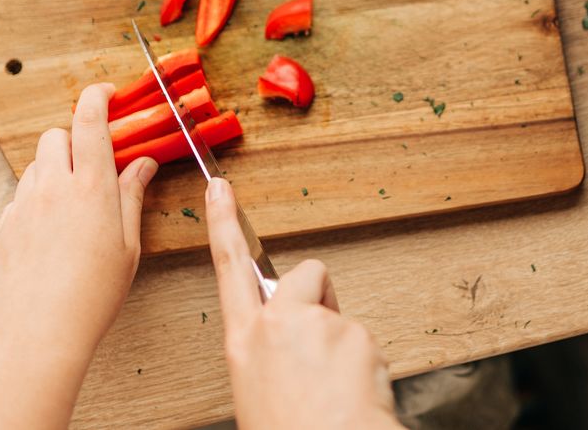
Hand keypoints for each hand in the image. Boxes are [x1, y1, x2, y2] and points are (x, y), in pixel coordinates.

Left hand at [0, 83, 157, 429]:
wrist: (36, 336)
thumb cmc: (90, 297)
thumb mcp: (128, 246)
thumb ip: (132, 197)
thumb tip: (141, 165)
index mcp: (90, 187)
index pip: (89, 121)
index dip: (97, 97)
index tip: (106, 92)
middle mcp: (51, 188)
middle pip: (56, 137)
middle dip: (75, 139)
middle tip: (95, 162)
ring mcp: (22, 206)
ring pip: (36, 166)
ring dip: (56, 169)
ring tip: (76, 202)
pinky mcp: (2, 228)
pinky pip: (21, 198)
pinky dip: (38, 200)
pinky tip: (53, 232)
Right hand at [206, 177, 399, 429]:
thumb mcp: (257, 390)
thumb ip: (270, 353)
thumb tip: (289, 351)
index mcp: (244, 342)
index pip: (229, 267)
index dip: (224, 223)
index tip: (221, 189)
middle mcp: (278, 325)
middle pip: (304, 275)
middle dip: (319, 296)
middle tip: (322, 346)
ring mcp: (319, 325)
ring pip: (341, 320)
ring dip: (344, 350)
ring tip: (335, 395)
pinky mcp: (356, 333)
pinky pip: (366, 344)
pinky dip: (365, 370)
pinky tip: (353, 397)